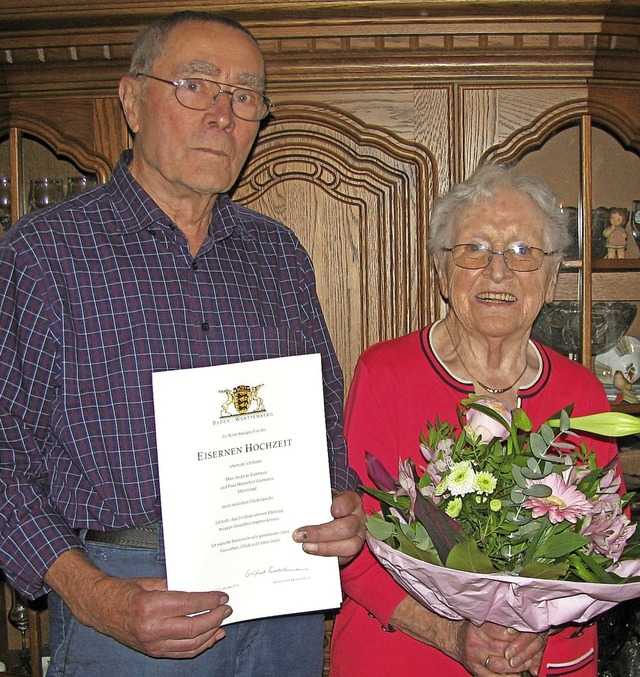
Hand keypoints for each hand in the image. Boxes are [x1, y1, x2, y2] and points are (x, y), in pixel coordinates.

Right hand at [45, 550, 231, 657]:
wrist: (100, 608)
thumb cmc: (124, 591)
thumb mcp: (151, 582)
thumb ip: (176, 587)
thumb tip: (201, 588)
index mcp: (151, 606)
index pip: (189, 605)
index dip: (209, 601)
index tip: (222, 596)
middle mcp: (151, 628)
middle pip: (193, 628)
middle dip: (215, 617)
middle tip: (226, 609)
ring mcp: (152, 643)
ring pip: (190, 644)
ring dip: (210, 633)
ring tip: (222, 622)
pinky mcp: (152, 651)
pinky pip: (181, 652)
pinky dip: (199, 646)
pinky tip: (210, 637)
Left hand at [292, 490, 364, 565]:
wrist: (329, 521)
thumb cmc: (323, 508)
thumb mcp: (320, 500)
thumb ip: (313, 502)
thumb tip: (293, 506)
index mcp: (351, 502)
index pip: (349, 501)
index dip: (342, 506)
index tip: (333, 510)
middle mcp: (357, 520)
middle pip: (346, 527)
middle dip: (322, 533)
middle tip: (300, 535)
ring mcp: (357, 538)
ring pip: (349, 546)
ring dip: (325, 548)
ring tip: (305, 547)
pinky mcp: (350, 554)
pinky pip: (343, 559)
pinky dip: (326, 557)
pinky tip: (311, 555)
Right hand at [456, 620, 545, 675]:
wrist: (453, 639)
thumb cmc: (470, 628)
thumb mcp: (480, 619)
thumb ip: (496, 620)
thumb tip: (518, 623)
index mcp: (478, 627)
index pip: (502, 631)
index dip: (517, 632)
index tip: (527, 631)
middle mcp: (476, 643)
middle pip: (504, 648)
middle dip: (521, 649)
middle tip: (532, 647)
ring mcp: (476, 659)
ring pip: (503, 665)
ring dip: (518, 665)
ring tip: (528, 661)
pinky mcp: (477, 671)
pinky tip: (518, 673)